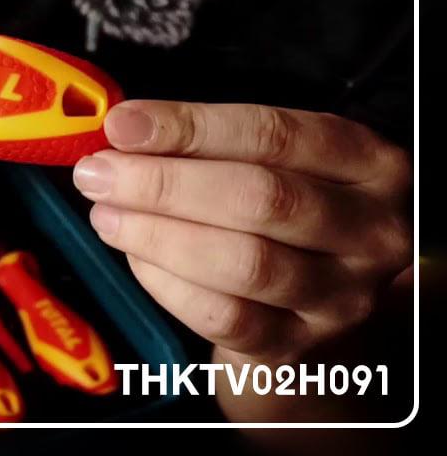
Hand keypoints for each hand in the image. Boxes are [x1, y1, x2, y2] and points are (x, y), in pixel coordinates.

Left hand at [73, 101, 410, 371]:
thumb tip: (123, 129)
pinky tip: (136, 256)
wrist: (309, 306)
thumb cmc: (279, 213)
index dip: (190, 127)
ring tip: (106, 214)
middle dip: (164, 183)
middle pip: (261, 198)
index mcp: (370, 164)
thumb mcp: (267, 163)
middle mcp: (371, 231)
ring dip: (157, 233)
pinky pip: (222, 315)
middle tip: (98, 174)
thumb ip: (206, 141)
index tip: (122, 125)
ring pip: (242, 261)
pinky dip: (166, 282)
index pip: (275, 135)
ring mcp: (340, 296)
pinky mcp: (297, 345)